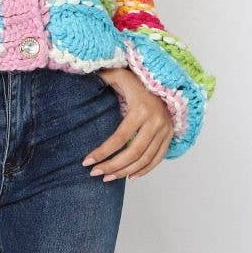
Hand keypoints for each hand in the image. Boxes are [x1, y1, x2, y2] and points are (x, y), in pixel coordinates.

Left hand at [82, 66, 174, 181]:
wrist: (166, 80)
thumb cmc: (137, 79)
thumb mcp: (119, 74)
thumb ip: (102, 76)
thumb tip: (82, 76)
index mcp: (140, 110)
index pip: (119, 138)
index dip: (103, 152)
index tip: (87, 162)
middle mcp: (155, 122)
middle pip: (133, 153)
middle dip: (112, 166)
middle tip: (95, 173)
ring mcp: (164, 131)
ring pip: (145, 159)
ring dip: (126, 172)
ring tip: (108, 178)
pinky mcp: (169, 136)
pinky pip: (158, 159)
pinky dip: (145, 170)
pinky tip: (131, 177)